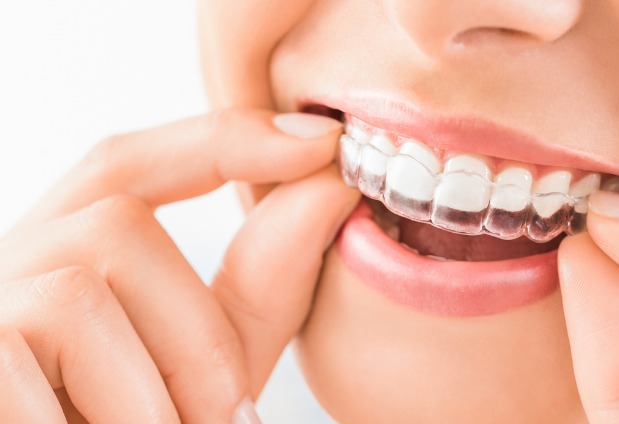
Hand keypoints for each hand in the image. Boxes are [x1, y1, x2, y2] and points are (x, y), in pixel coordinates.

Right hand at [0, 110, 359, 422]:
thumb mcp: (209, 361)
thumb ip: (263, 281)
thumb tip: (332, 186)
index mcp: (68, 252)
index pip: (132, 164)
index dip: (222, 139)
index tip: (320, 144)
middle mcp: (7, 261)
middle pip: (117, 228)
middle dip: (197, 336)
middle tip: (227, 423)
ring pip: (78, 295)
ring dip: (151, 394)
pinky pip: (28, 356)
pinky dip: (96, 417)